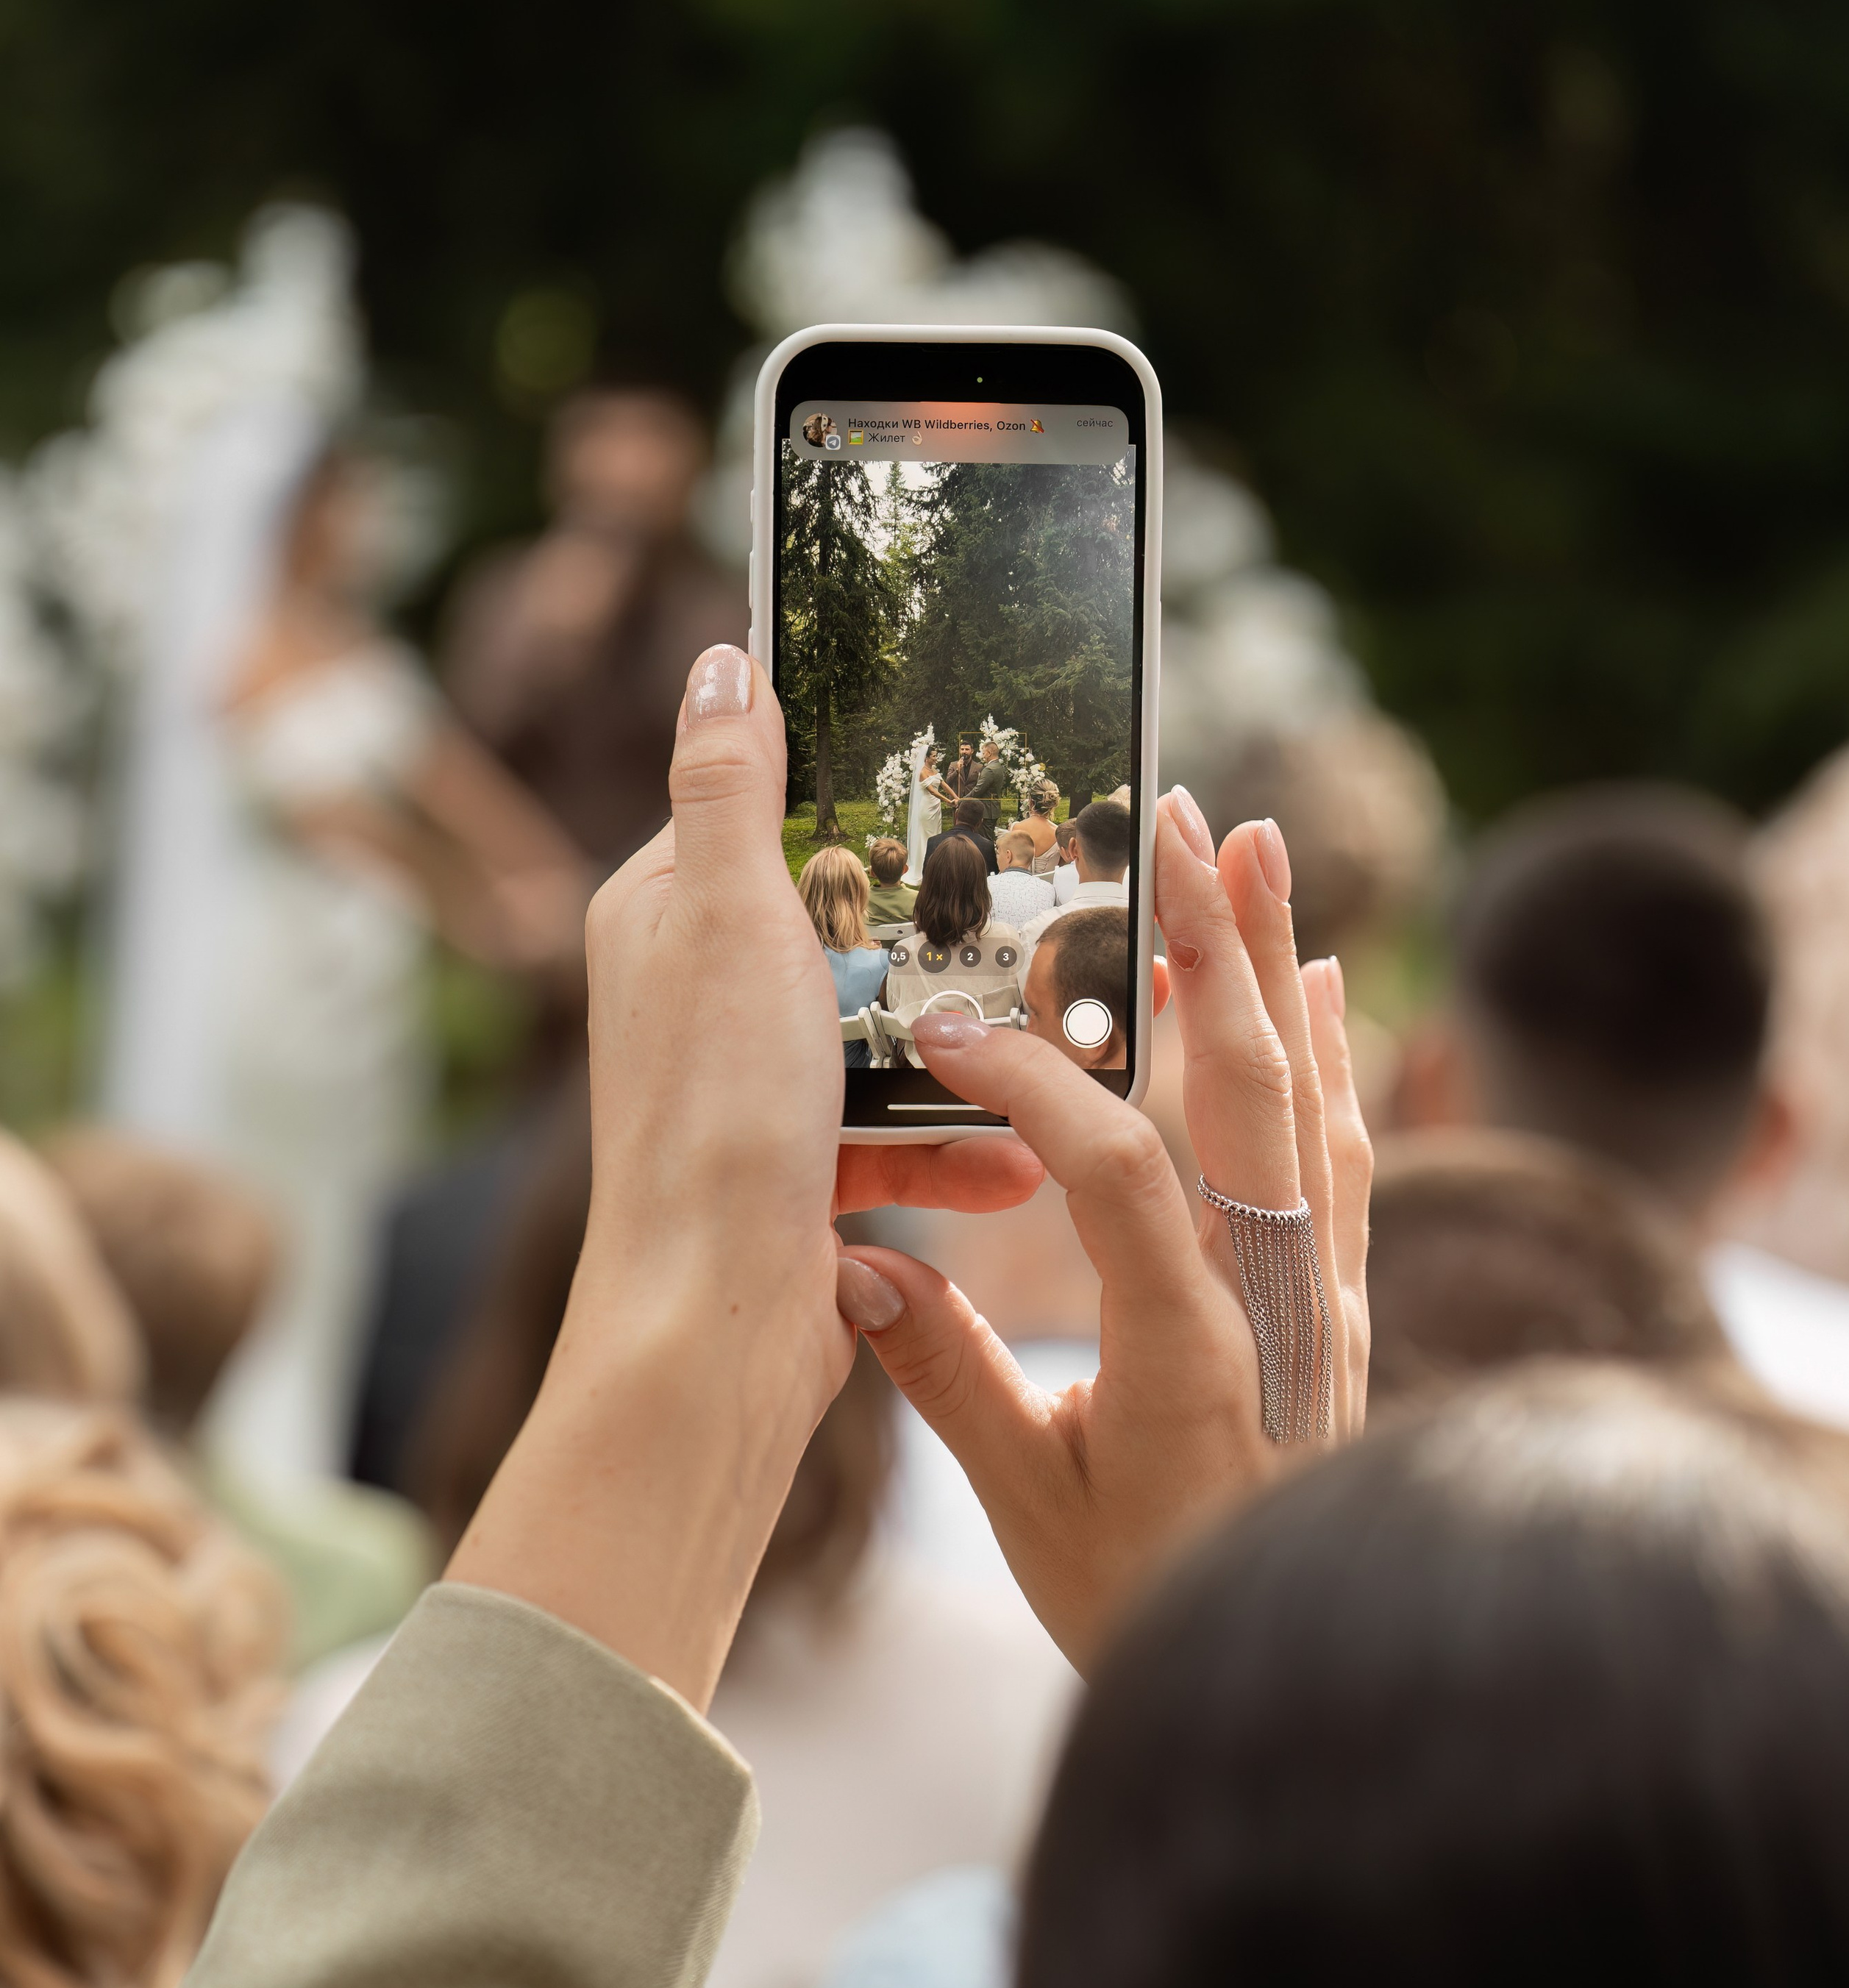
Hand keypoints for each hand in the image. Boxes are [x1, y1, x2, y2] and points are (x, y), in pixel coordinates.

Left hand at [448, 647, 1038, 1705]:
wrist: (716, 1329)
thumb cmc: (716, 1118)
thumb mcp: (731, 916)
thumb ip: (730, 785)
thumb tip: (719, 658)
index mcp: (660, 916)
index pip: (762, 811)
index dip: (855, 795)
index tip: (952, 780)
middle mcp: (694, 994)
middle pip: (840, 920)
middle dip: (931, 930)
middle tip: (1025, 910)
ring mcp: (746, 1086)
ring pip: (881, 1032)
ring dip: (962, 1053)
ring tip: (1049, 1053)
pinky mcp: (794, 1168)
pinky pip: (895, 1134)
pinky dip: (954, 1149)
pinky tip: (1015, 1169)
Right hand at [837, 787, 1370, 1671]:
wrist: (1296, 1666)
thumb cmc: (1146, 1599)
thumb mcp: (1030, 1508)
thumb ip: (948, 1378)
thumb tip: (851, 1259)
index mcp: (1192, 1352)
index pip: (1119, 1176)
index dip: (1036, 1089)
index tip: (950, 1031)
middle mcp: (1280, 1300)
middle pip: (1250, 1088)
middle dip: (1209, 941)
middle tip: (1175, 821)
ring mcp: (1327, 1292)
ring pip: (1311, 1095)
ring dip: (1277, 962)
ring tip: (1254, 844)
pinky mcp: (1346, 1297)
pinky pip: (1350, 1147)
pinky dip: (1333, 1052)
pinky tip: (1320, 978)